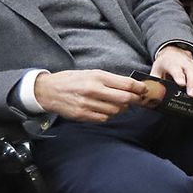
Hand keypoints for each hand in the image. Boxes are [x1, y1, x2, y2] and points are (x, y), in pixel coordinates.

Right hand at [32, 69, 149, 122]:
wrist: (47, 90)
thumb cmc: (72, 80)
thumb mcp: (92, 73)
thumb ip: (111, 80)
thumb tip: (132, 86)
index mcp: (97, 77)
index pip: (126, 84)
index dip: (139, 88)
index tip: (144, 90)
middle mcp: (93, 90)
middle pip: (124, 99)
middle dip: (134, 100)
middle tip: (137, 99)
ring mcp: (87, 104)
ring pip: (116, 111)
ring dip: (121, 109)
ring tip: (118, 104)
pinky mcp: (82, 115)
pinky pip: (104, 118)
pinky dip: (109, 115)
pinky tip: (106, 110)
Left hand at [152, 44, 192, 97]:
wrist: (172, 52)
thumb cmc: (163, 64)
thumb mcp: (155, 70)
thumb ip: (154, 81)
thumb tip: (152, 93)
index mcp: (171, 63)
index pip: (176, 69)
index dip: (179, 76)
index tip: (182, 84)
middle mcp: (184, 62)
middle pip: (190, 71)